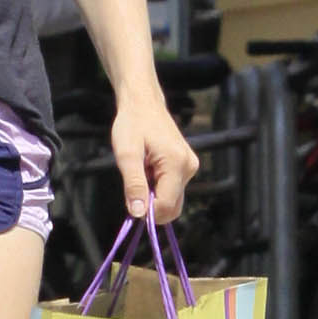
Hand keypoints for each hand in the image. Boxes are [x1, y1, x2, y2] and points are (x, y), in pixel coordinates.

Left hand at [112, 95, 200, 224]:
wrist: (143, 104)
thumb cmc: (132, 125)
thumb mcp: (126, 155)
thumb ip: (133, 184)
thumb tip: (138, 213)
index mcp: (177, 164)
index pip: (166, 205)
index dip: (146, 211)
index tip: (130, 201)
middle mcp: (189, 168)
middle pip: (172, 206)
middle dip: (151, 205)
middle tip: (133, 185)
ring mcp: (190, 167)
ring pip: (172, 199)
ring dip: (153, 194)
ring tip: (141, 171)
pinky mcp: (187, 167)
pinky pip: (172, 189)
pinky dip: (157, 186)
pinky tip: (147, 169)